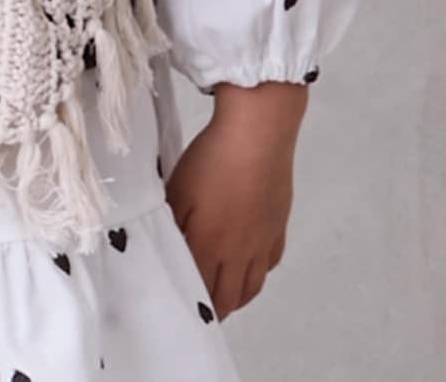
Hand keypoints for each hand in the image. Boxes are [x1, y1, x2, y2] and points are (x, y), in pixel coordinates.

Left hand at [162, 82, 305, 320]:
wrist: (258, 136)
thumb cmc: (212, 161)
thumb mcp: (178, 190)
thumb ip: (172, 225)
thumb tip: (166, 250)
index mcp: (210, 247)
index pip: (201, 292)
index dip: (191, 304)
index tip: (181, 309)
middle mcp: (240, 254)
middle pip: (229, 298)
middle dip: (213, 309)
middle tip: (200, 308)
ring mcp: (263, 242)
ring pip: (252, 287)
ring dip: (236, 298)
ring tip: (222, 296)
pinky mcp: (279, 227)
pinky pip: (269, 265)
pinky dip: (257, 274)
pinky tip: (249, 265)